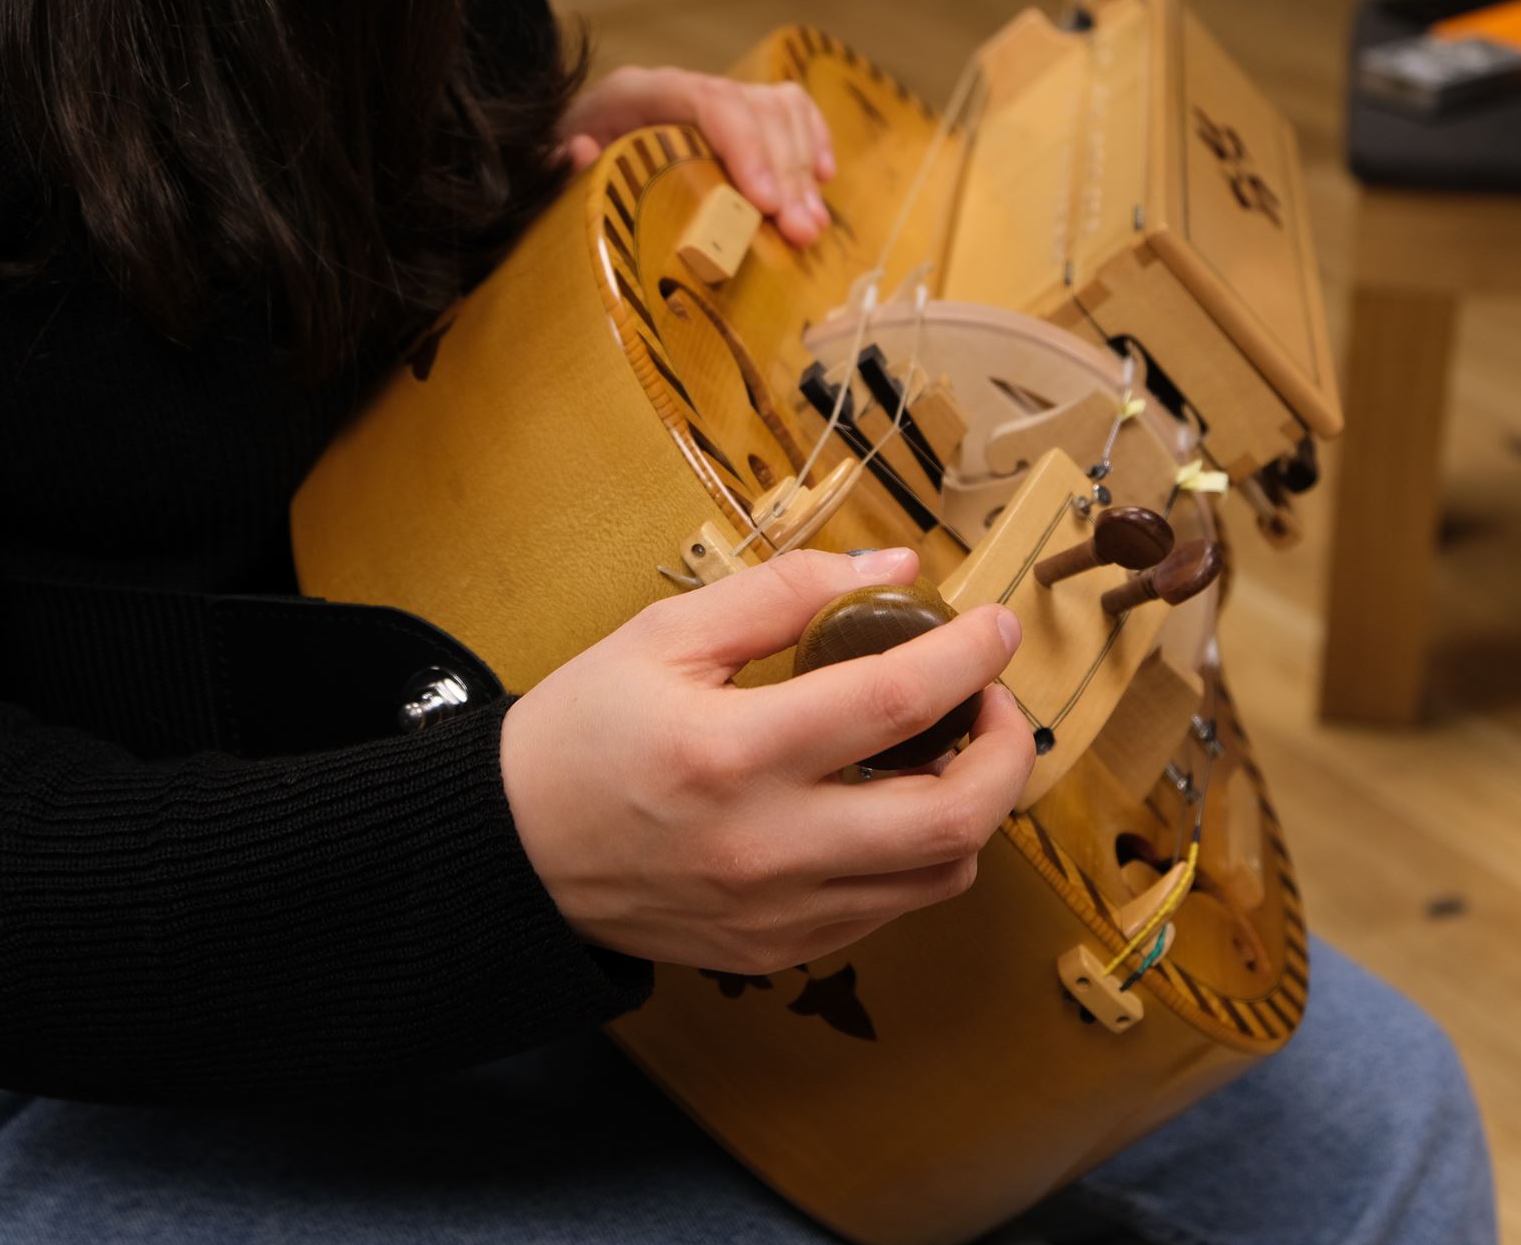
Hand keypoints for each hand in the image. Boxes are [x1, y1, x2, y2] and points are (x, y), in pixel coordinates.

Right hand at [500, 547, 1034, 973]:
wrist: (513, 852)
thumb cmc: (582, 733)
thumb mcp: (663, 636)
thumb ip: (783, 593)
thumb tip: (894, 570)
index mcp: (732, 753)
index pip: (895, 701)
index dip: (967, 655)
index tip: (992, 624)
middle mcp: (768, 846)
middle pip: (952, 817)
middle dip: (1008, 749)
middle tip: (993, 699)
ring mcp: (779, 912)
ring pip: (939, 874)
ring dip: (971, 806)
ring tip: (945, 750)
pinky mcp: (779, 950)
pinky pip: (890, 909)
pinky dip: (916, 852)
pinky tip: (886, 803)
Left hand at [559, 66, 835, 246]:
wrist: (572, 149)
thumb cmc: (566, 168)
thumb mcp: (549, 169)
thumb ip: (561, 166)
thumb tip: (582, 151)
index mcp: (636, 94)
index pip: (706, 101)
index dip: (744, 147)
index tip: (766, 202)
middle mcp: (682, 87)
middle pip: (753, 110)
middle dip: (786, 172)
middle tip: (802, 231)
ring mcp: (714, 98)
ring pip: (779, 111)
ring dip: (804, 169)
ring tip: (812, 226)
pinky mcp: (737, 115)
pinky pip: (791, 111)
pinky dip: (814, 141)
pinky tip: (824, 180)